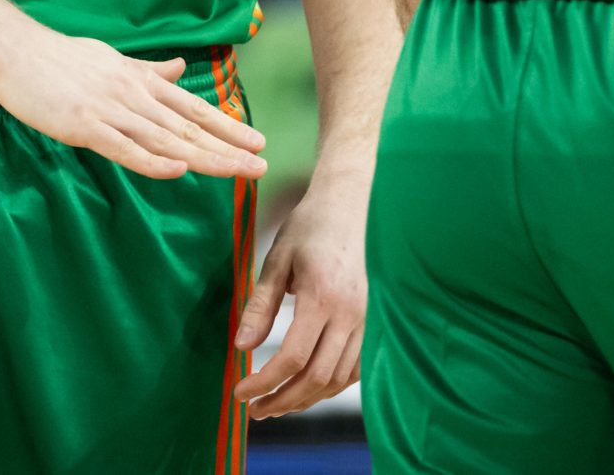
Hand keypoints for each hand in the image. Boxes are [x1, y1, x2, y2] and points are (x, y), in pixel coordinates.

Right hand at [0, 22, 266, 180]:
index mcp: (140, 80)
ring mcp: (109, 110)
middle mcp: (133, 95)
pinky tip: (178, 171)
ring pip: (166, 140)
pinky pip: (123, 148)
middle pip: (188, 127)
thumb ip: (148, 70)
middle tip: (262, 165)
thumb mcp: (111, 59)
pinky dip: (152, 160)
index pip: (193, 107)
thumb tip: (179, 68)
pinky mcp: (83, 126)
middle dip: (227, 147)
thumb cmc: (58, 56)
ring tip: (236, 172)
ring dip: (203, 158)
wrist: (12, 48)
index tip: (257, 141)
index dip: (226, 126)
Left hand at [233, 166, 369, 418]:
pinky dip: (331, 386)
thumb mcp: (277, 260)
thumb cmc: (310, 227)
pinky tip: (310, 388)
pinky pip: (355, 368)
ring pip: (338, 378)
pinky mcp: (373, 320)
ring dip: (306, 399)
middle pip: (317, 378)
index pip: (293, 358)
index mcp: (323, 297)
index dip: (264, 382)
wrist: (351, 205)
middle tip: (256, 410)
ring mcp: (367, 319)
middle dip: (283, 400)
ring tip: (278, 404)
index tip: (240, 391)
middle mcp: (350, 314)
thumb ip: (261, 306)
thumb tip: (242, 348)